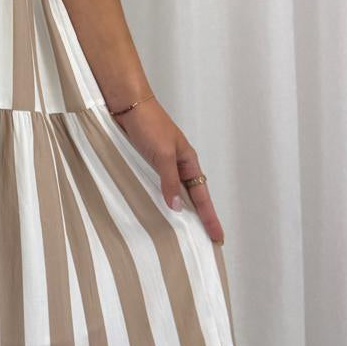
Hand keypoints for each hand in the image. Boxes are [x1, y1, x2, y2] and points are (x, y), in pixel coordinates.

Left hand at [111, 97, 223, 243]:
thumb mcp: (162, 154)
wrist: (128, 104)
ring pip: (176, 192)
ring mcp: (164, 163)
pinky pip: (160, 186)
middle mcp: (178, 164)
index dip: (210, 217)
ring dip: (182, 210)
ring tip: (186, 232)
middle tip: (207, 241)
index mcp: (188, 161)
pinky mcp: (148, 161)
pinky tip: (159, 209)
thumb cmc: (149, 125)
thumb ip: (169, 181)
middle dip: (201, 218)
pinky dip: (163, 199)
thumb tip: (177, 208)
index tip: (217, 237)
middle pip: (193, 196)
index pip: (202, 196)